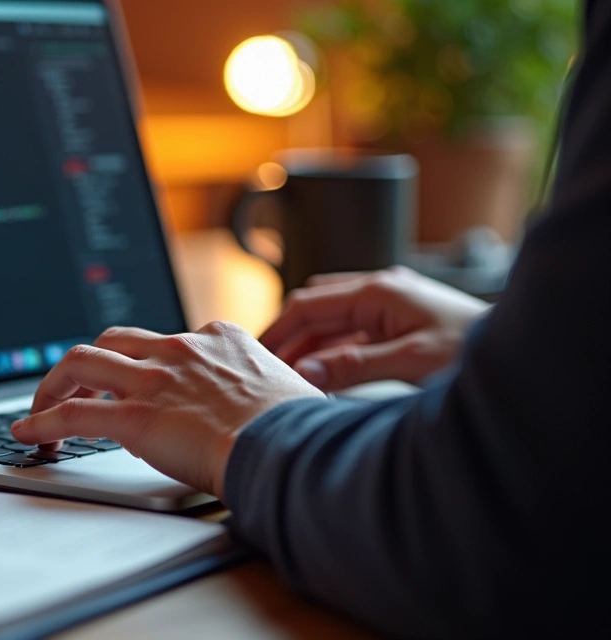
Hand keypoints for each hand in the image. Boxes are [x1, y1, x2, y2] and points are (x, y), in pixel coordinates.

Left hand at [10, 322, 323, 495]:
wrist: (292, 448)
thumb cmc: (300, 431)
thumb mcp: (284, 392)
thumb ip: (256, 394)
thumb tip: (251, 415)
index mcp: (219, 338)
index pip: (161, 340)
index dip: (139, 363)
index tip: (132, 382)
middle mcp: (180, 349)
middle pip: (111, 339)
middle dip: (85, 363)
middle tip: (72, 388)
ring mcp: (154, 379)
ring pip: (80, 363)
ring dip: (53, 386)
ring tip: (39, 410)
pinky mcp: (135, 416)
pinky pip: (73, 415)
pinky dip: (43, 422)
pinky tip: (29, 433)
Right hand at [261, 266, 490, 391]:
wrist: (518, 354)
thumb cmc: (474, 351)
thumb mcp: (412, 362)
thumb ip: (355, 366)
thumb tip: (305, 374)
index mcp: (378, 291)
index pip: (309, 304)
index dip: (277, 330)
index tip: (255, 354)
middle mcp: (380, 292)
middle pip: (316, 310)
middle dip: (288, 338)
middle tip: (264, 368)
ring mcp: (390, 307)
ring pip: (332, 324)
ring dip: (309, 348)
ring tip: (287, 377)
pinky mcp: (399, 324)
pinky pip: (352, 336)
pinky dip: (332, 354)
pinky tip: (323, 376)